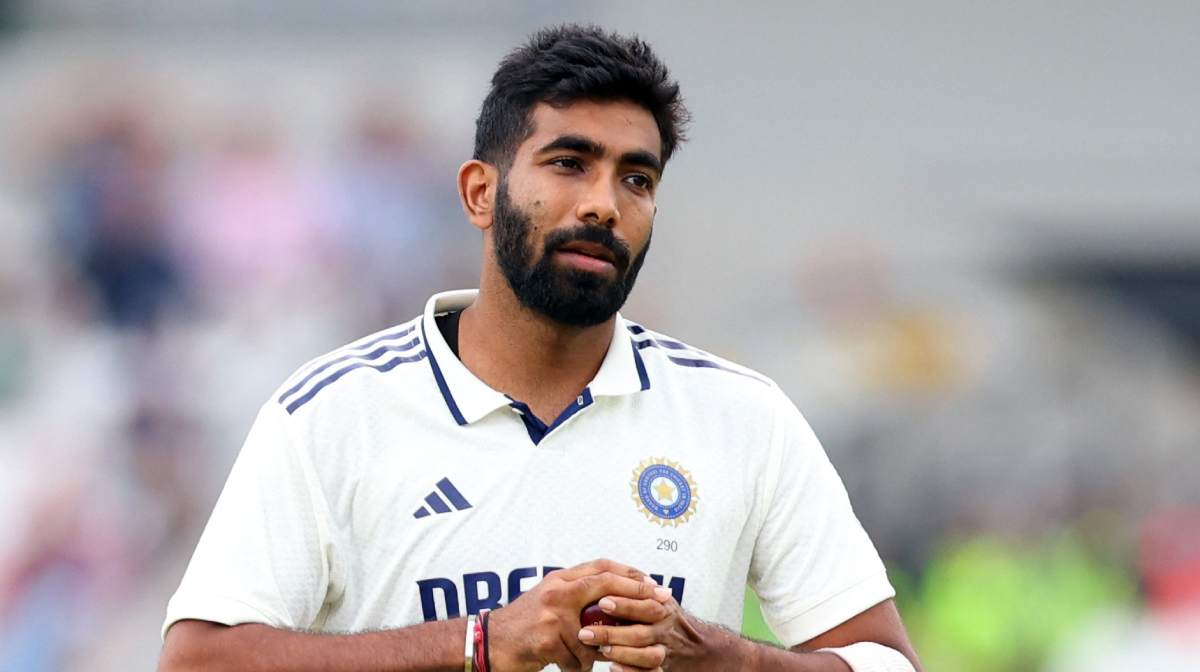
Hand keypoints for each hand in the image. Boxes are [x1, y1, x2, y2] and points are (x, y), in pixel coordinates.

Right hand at [487, 559, 665, 671]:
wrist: (488, 643)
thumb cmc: (522, 626)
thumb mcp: (548, 601)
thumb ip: (576, 596)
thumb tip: (615, 599)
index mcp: (559, 579)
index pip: (601, 566)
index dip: (629, 573)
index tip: (652, 582)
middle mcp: (556, 591)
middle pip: (605, 585)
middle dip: (636, 594)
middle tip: (661, 604)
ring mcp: (551, 614)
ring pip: (595, 632)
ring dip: (599, 649)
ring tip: (599, 656)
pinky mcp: (548, 639)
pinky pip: (578, 658)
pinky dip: (577, 667)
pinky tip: (568, 667)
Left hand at [579, 594, 741, 671]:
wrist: (700, 648)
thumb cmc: (671, 621)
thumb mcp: (661, 600)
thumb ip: (639, 589)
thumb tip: (605, 572)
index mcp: (663, 609)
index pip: (644, 604)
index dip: (625, 603)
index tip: (602, 601)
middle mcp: (665, 630)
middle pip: (640, 632)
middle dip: (612, 632)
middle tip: (585, 632)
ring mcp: (665, 651)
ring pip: (644, 655)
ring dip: (619, 653)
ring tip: (599, 650)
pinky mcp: (662, 668)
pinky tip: (613, 668)